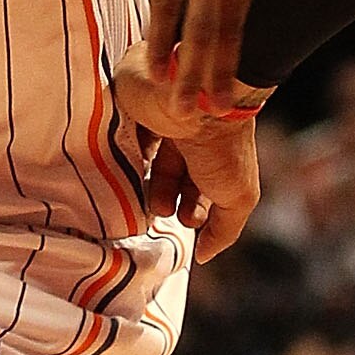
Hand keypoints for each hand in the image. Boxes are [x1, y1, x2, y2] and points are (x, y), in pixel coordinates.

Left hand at [109, 0, 279, 110]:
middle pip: (205, 23)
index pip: (167, 3)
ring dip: (224, 62)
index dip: (163, 46)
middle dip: (197, 72)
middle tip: (189, 113)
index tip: (156, 81)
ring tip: (217, 101)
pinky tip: (235, 55)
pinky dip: (241, 30)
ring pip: (233, 17)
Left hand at [113, 48, 262, 263]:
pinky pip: (117, 134)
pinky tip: (119, 167)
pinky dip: (116, 154)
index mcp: (212, 153)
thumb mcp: (238, 196)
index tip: (186, 221)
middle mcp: (186, 136)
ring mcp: (157, 120)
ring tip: (142, 194)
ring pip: (141, 159)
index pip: (194, 187)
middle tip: (160, 210)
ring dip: (140, 183)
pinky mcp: (130, 106)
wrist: (198, 98)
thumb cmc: (222, 148)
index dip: (190, 208)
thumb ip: (224, 229)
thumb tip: (204, 255)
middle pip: (166, 176)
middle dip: (163, 200)